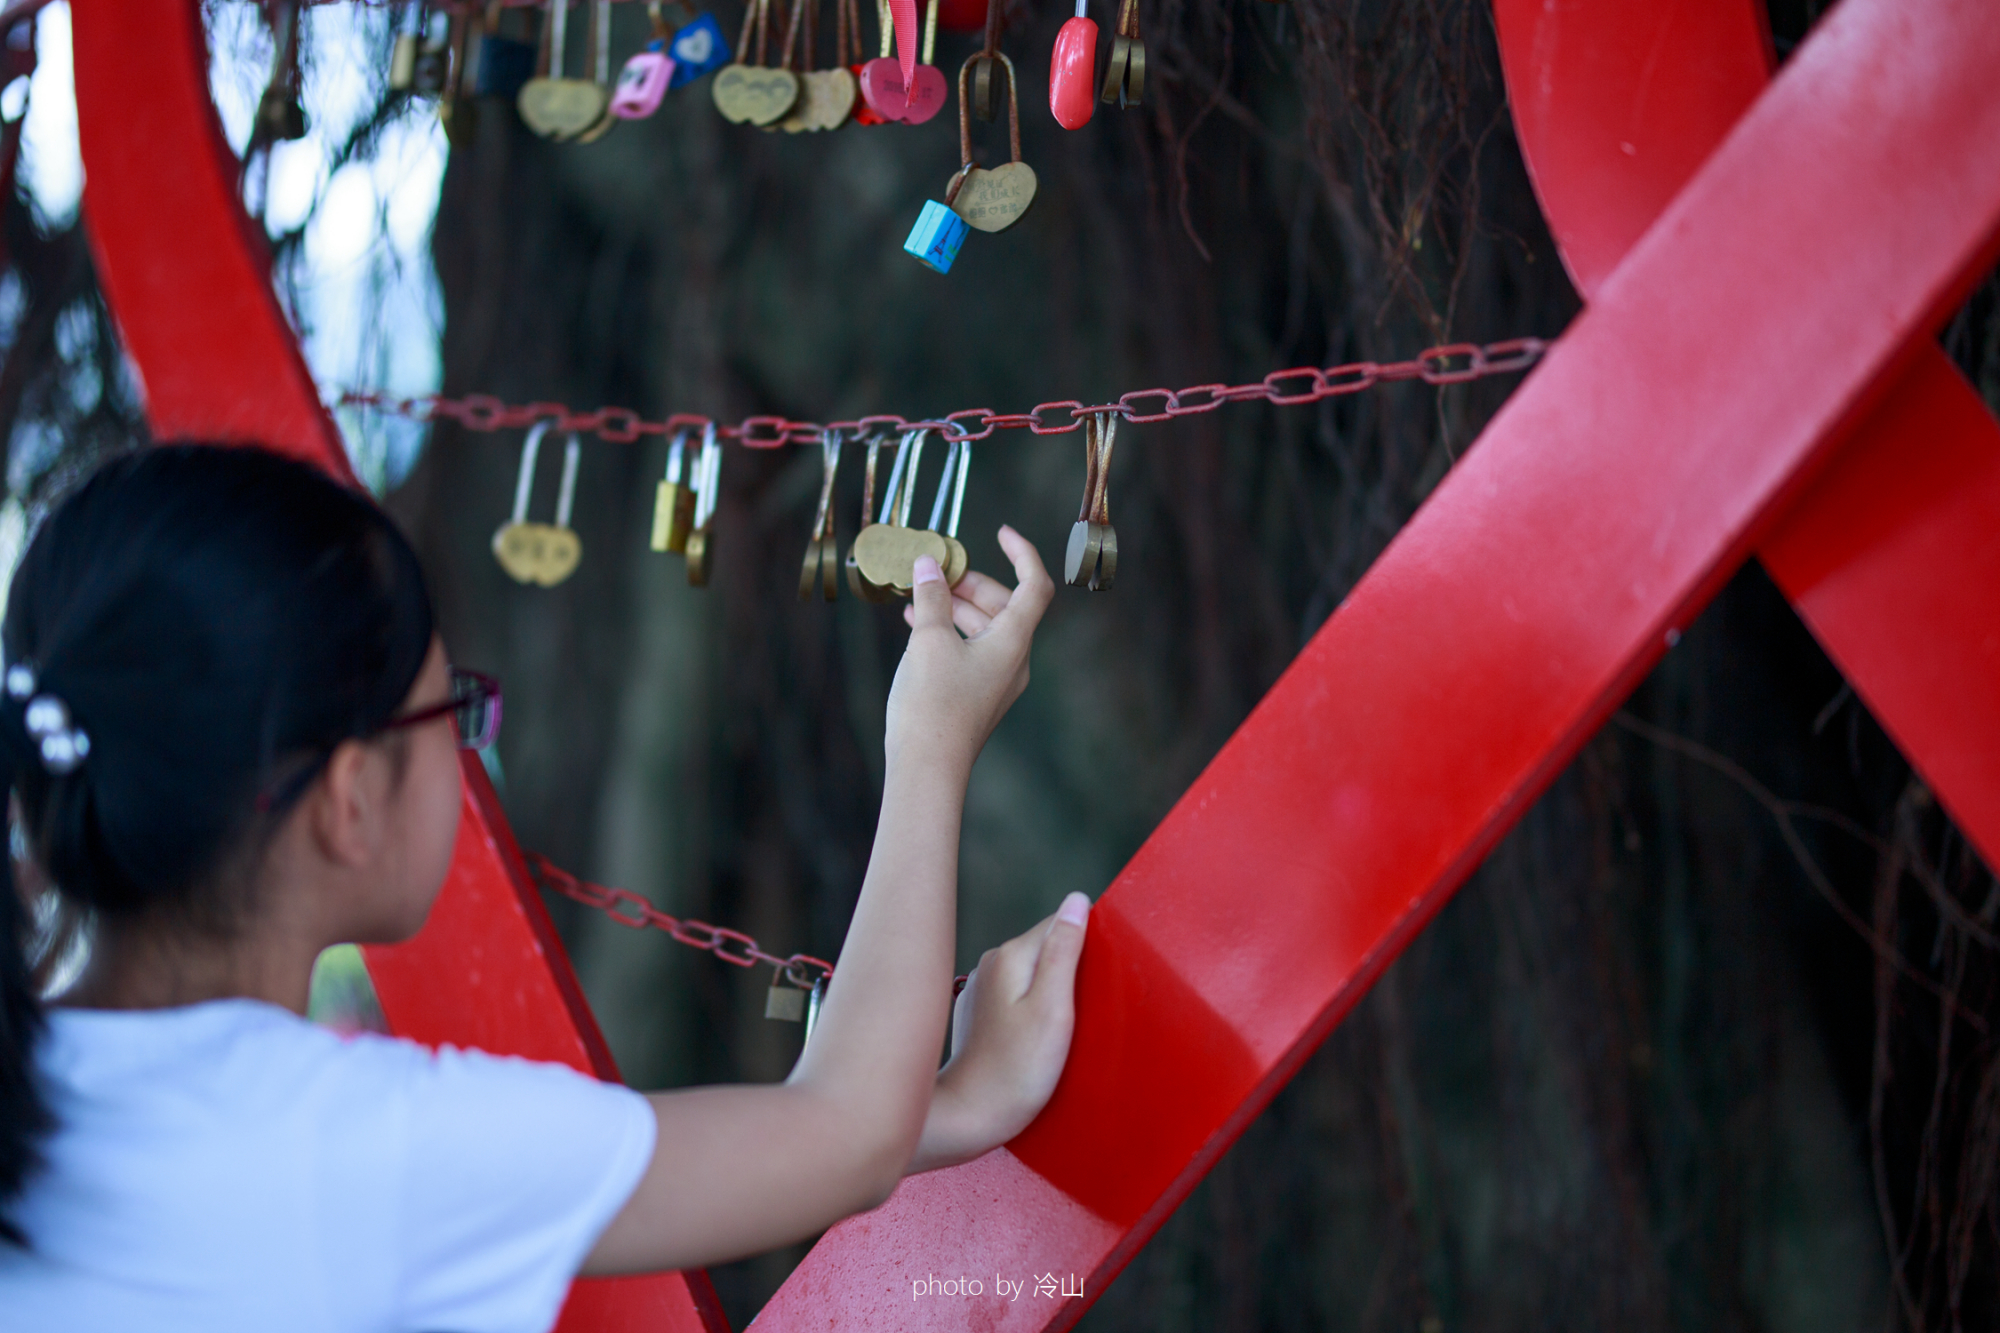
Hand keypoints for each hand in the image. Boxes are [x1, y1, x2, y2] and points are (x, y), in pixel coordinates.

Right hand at [884, 525, 1053, 774]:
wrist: (927, 769)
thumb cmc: (932, 704)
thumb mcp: (928, 639)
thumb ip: (931, 597)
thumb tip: (928, 564)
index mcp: (1013, 641)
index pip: (1035, 586)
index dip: (1023, 553)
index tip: (1001, 532)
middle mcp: (1013, 660)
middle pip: (1004, 605)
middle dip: (971, 583)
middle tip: (935, 571)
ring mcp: (996, 680)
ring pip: (983, 628)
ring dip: (954, 606)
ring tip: (917, 595)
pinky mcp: (976, 696)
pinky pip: (969, 650)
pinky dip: (948, 631)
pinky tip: (915, 623)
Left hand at [906, 891, 1090, 1173]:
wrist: (969, 1117)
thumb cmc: (1017, 1069)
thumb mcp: (1054, 1009)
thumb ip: (1065, 951)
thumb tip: (1077, 900)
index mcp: (1010, 955)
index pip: (1060, 925)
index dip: (1088, 948)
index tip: (1097, 983)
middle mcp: (990, 964)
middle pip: (1046, 950)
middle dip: (1071, 971)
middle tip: (1083, 1013)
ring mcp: (981, 991)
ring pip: (1032, 976)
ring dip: (1052, 993)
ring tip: (1062, 1030)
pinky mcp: (979, 1018)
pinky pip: (1018, 1000)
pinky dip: (1033, 1012)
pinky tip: (1038, 1040)